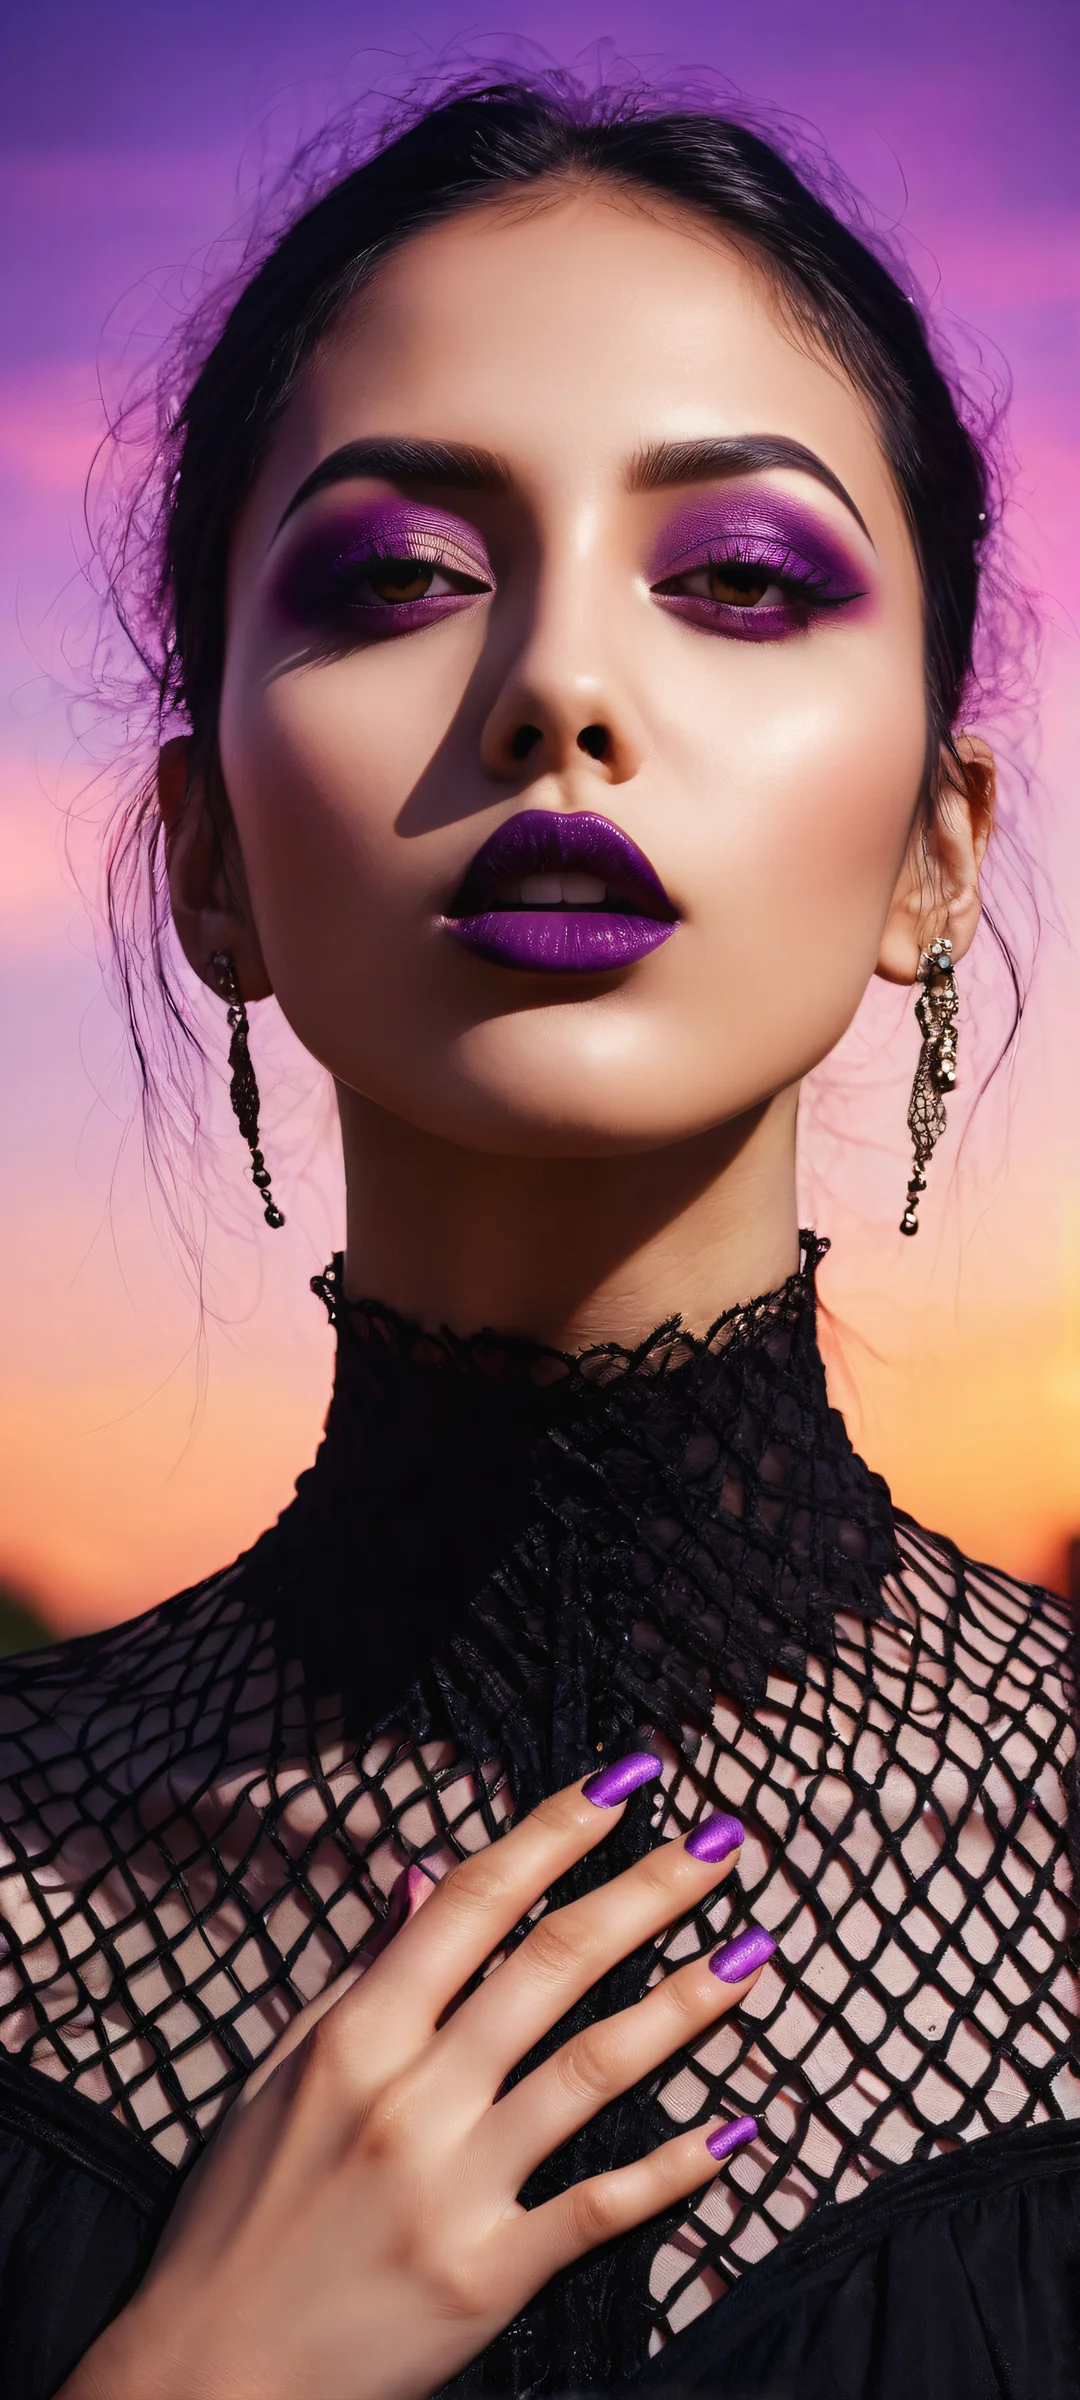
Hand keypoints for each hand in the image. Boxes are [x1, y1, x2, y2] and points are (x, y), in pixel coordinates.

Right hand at [63, 1755, 768, 2399]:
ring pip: (594, 2070)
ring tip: (755, 1952)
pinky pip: (599, 2207)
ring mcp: (454, 2186)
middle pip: (552, 1965)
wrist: (207, 2374)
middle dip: (649, 1890)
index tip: (629, 1778)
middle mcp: (412, 2096)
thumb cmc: (239, 2215)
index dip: (557, 1830)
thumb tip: (426, 1874)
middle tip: (724, 1838)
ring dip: (685, 2004)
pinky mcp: (486, 2274)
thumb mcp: (280, 2073)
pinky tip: (737, 2126)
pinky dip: (674, 2168)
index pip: (476, 1901)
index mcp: (357, 2034)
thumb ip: (364, 1972)